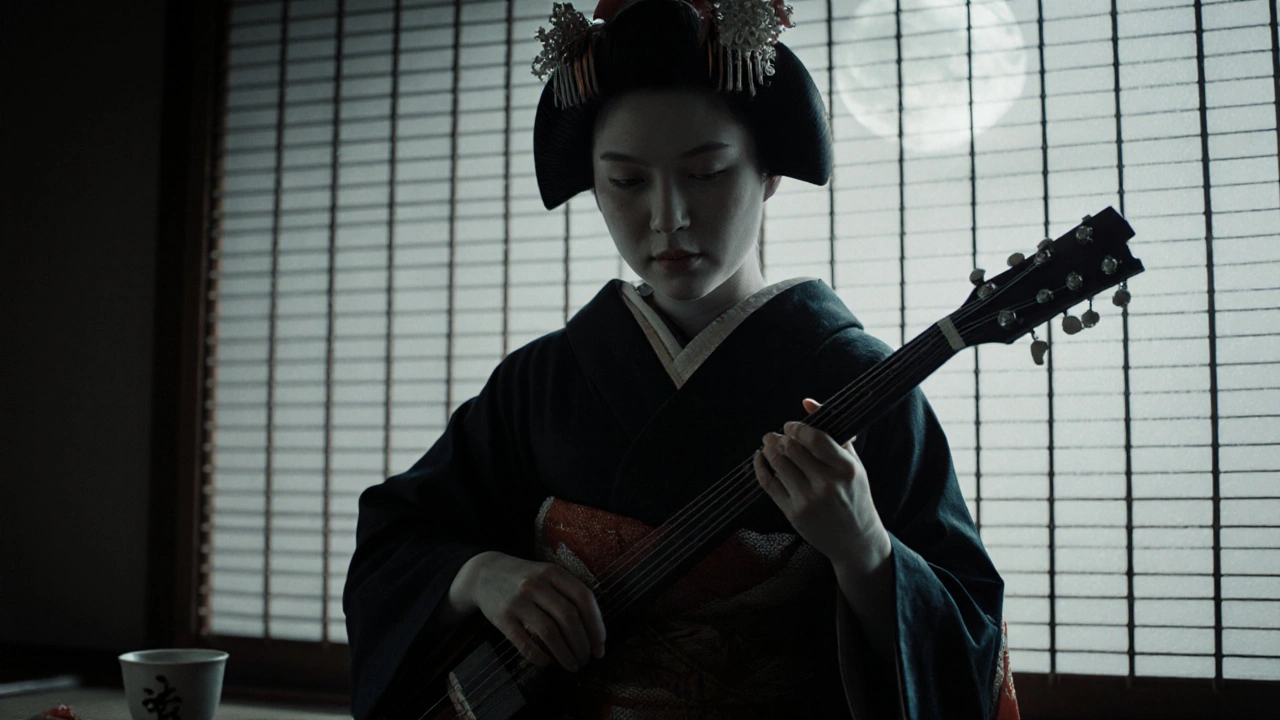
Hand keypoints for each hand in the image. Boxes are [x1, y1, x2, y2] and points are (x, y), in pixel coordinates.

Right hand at [466, 552, 605, 671]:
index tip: (600, 645)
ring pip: (550, 633)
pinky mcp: (502, 617)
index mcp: (552, 572)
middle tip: (587, 659)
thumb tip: (593, 631)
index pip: (583, 598)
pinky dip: (541, 657)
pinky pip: (525, 644)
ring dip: (566, 654)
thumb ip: (568, 593)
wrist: (484, 573)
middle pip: (569, 617)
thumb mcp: (547, 574)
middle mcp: (536, 584)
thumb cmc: (524, 578)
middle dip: (583, 644)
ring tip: (573, 666)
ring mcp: (517, 601)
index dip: (596, 624)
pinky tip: (549, 663)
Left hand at [753, 398, 890, 574]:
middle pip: (791, 449)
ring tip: (768, 444)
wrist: (856, 540)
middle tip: (775, 435)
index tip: (790, 426)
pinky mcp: (793, 514)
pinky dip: (760, 467)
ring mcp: (808, 501)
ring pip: (777, 464)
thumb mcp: (853, 463)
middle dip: (778, 437)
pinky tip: (760, 458)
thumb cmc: (855, 495)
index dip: (796, 428)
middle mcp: (828, 485)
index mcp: (846, 469)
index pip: (814, 438)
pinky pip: (768, 484)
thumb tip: (807, 402)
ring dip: (768, 449)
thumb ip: (834, 431)